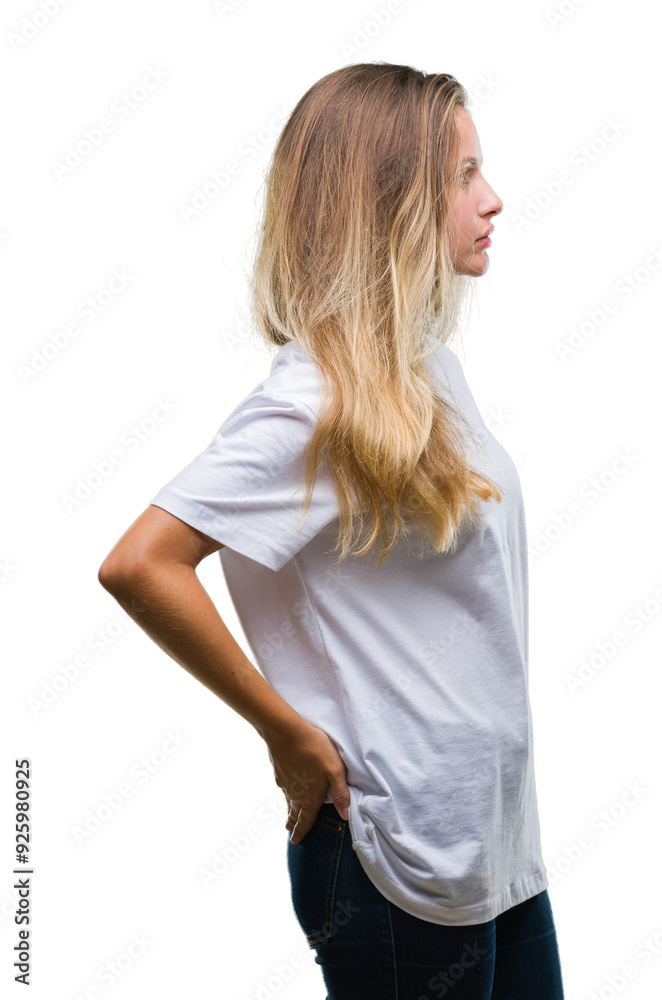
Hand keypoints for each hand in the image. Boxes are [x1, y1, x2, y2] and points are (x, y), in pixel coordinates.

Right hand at [265, 721, 349, 844]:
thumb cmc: (314, 749)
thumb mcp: (335, 770)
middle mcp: (295, 793)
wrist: (285, 732)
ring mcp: (284, 782)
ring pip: (288, 801)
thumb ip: (340, 793)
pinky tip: (286, 789)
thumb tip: (345, 816)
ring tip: (288, 816)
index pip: (307, 819)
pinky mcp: (278, 770)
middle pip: (295, 813)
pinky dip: (285, 794)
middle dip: (294, 824)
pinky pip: (283, 788)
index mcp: (310, 796)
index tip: (296, 841)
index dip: (303, 831)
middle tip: (290, 833)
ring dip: (288, 810)